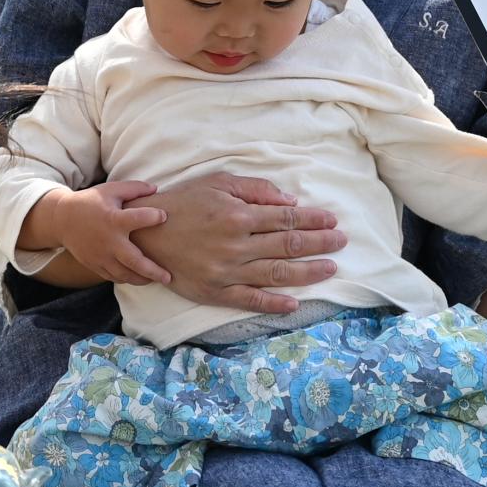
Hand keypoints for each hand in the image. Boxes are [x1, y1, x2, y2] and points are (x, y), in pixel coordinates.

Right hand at [20, 180, 170, 284]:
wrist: (62, 220)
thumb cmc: (91, 202)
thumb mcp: (110, 190)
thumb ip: (134, 188)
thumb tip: (155, 189)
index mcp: (113, 219)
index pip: (138, 219)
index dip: (153, 217)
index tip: (164, 216)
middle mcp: (108, 241)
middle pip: (134, 261)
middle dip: (153, 271)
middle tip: (168, 277)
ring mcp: (100, 256)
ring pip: (124, 274)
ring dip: (142, 279)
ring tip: (156, 280)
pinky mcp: (94, 264)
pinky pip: (113, 276)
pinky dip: (127, 279)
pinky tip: (138, 278)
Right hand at [133, 175, 346, 314]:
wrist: (144, 235)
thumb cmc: (183, 203)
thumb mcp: (217, 183)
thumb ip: (255, 190)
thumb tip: (290, 202)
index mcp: (238, 216)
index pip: (286, 219)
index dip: (314, 220)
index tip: (332, 221)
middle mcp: (236, 245)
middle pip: (288, 245)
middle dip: (320, 243)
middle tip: (342, 242)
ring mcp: (227, 272)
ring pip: (278, 274)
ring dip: (308, 272)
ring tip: (330, 268)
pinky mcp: (215, 292)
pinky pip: (251, 300)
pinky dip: (274, 303)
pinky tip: (294, 303)